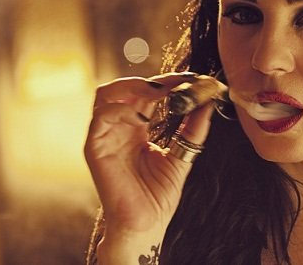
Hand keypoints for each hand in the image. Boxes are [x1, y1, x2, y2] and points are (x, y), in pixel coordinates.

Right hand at [84, 72, 215, 235]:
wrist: (145, 224)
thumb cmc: (158, 196)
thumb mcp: (181, 155)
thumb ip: (193, 129)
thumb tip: (207, 102)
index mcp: (135, 127)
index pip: (146, 94)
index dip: (166, 83)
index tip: (190, 79)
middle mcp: (118, 127)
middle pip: (124, 88)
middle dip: (150, 80)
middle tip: (174, 82)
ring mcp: (104, 136)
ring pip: (106, 94)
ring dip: (132, 87)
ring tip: (158, 93)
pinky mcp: (95, 148)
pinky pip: (100, 118)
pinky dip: (120, 110)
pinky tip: (141, 118)